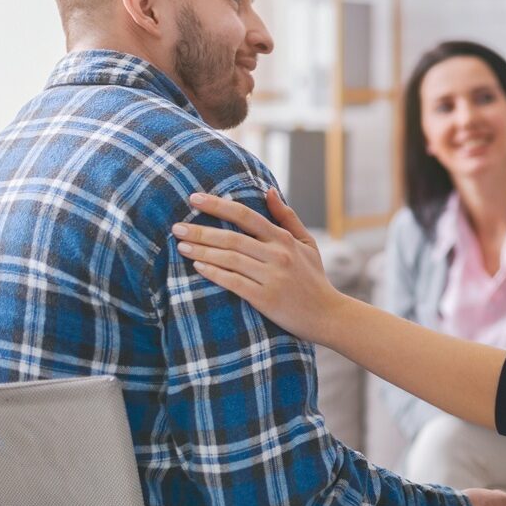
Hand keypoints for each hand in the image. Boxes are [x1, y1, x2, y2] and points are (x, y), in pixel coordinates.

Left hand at [173, 189, 342, 344]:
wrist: (328, 315)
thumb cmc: (314, 279)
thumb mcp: (307, 244)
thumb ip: (287, 217)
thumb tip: (268, 190)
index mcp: (285, 239)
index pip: (246, 215)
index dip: (218, 205)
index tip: (194, 197)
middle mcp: (278, 255)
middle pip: (232, 238)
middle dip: (201, 230)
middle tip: (177, 226)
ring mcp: (272, 278)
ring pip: (230, 259)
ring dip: (202, 251)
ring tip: (182, 245)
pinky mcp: (266, 299)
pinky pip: (234, 283)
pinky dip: (214, 273)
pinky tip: (198, 266)